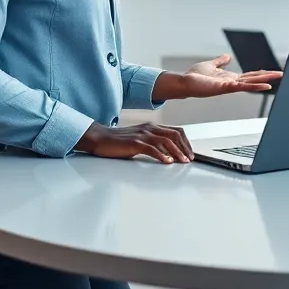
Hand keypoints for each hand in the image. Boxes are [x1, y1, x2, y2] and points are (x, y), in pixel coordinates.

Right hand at [74, 122, 192, 163]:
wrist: (99, 138)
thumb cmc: (117, 141)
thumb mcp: (139, 140)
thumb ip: (152, 144)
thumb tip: (167, 154)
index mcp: (151, 127)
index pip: (175, 131)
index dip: (185, 142)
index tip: (189, 152)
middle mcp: (149, 128)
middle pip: (174, 134)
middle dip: (185, 147)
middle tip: (189, 159)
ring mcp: (142, 135)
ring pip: (166, 141)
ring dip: (177, 152)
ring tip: (182, 161)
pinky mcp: (135, 143)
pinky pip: (152, 148)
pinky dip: (162, 155)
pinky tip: (167, 162)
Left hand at [180, 54, 280, 98]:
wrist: (184, 83)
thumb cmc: (194, 77)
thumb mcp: (210, 65)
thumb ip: (219, 61)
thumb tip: (227, 56)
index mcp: (230, 77)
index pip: (249, 75)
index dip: (260, 73)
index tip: (272, 72)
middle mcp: (232, 82)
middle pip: (253, 78)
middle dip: (267, 76)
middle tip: (281, 74)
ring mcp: (230, 86)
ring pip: (251, 83)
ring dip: (264, 81)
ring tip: (276, 78)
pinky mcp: (226, 87)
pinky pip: (243, 87)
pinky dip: (254, 86)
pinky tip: (264, 86)